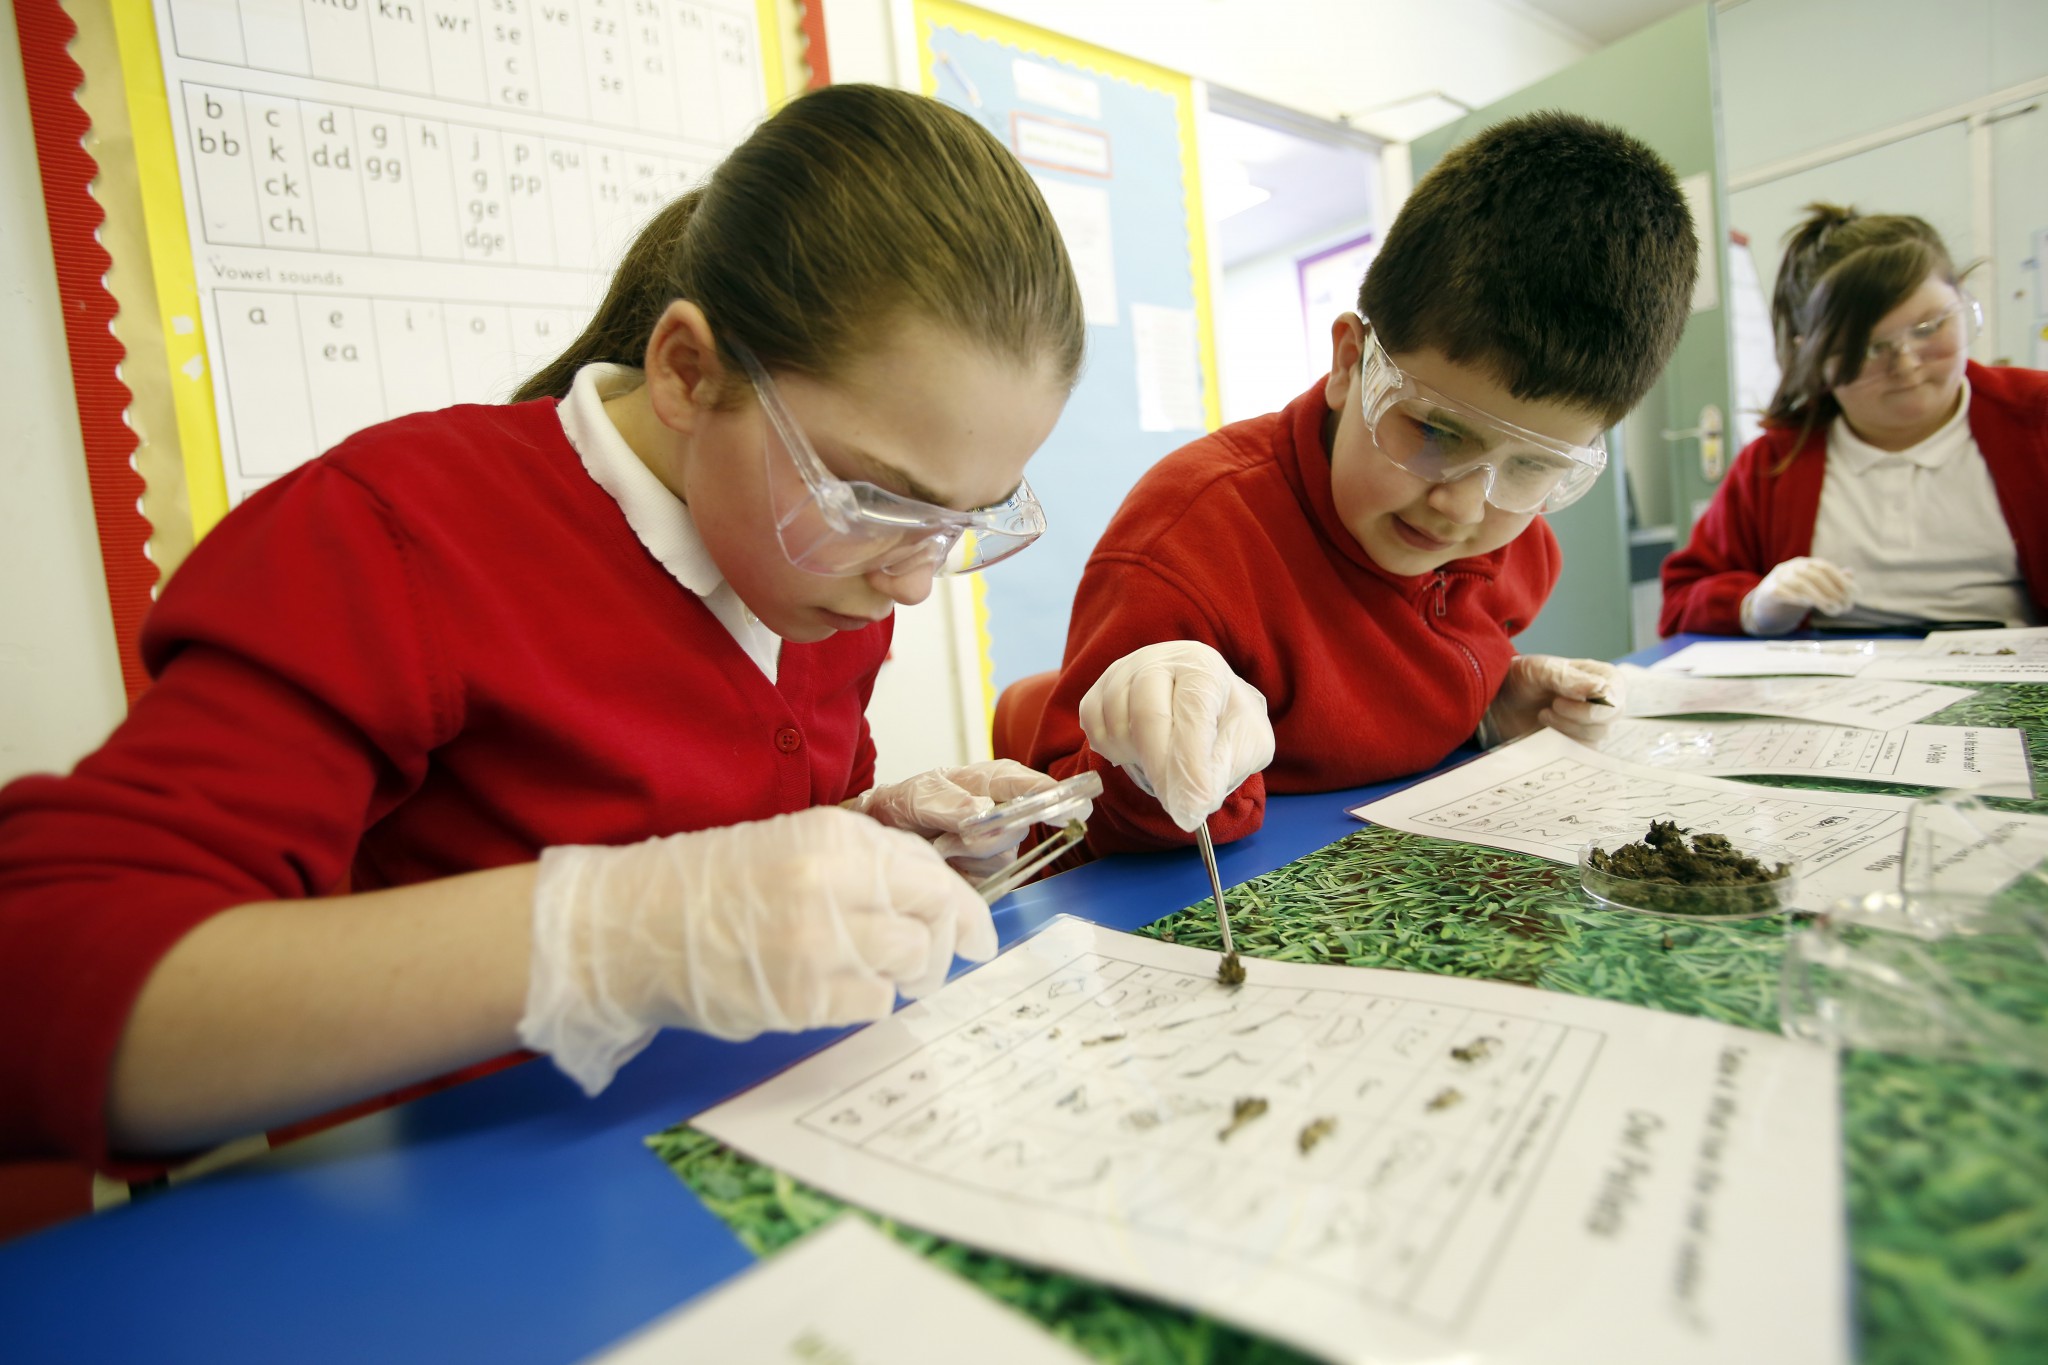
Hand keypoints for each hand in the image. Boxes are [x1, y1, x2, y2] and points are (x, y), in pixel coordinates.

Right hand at [518, 806, 995, 1093]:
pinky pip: (871, 1005)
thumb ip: (864, 865)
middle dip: (939, 947)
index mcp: (835, 837)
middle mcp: (833, 884)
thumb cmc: (710, 884)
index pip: (931, 874)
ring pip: (910, 966)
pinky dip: (863, 1002)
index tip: (978, 936)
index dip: (966, 911)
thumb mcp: (794, 845)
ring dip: (902, 977)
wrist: (631, 924)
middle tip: (926, 963)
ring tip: (866, 974)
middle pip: (932, 922)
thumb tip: (936, 900)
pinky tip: (831, 991)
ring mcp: (817, 945)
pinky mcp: (800, 998)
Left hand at [848, 760, 1089, 877]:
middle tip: (948, 838)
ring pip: (1004, 857)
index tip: (1069, 808)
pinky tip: (947, 862)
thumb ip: (947, 802)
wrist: (883, 833)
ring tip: (939, 845)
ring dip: (967, 856)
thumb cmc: (903, 804)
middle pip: (1019, 829)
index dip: (1054, 797)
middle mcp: (1005, 809)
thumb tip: (983, 809)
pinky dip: (963, 874)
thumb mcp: (916, 797)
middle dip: (984, 838)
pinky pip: (990, 879)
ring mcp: (1000, 842)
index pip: (1032, 787)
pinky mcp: (991, 871)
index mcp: (993, 781)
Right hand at [1078, 641, 1273, 831]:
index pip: (1192, 715)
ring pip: (1116, 726)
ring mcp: (1122, 672)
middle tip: (1177, 807)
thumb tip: (1195, 801)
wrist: (1197, 699)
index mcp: (1202, 666)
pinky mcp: (1097, 689)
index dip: (1192, 766)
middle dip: (1161, 769)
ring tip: (1164, 765)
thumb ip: (1226, 766)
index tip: (1194, 808)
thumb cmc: (1224, 720)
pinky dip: (1112, 750)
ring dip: (1138, 760)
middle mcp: (1158, 660)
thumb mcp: (1247, 742)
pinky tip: (1137, 752)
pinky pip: (1093, 727)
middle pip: (1146, 716)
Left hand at [1485, 655, 1624, 745]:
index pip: (1615, 694)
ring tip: (1542, 715)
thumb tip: (1601, 689)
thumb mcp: (1539, 670)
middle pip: (1608, 718)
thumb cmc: (1523, 678)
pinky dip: (1562, 746)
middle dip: (1577, 716)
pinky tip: (1544, 734)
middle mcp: (1603, 702)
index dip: (1592, 703)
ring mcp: (1592, 725)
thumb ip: (1567, 677)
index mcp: (1602, 677)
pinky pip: (1582, 754)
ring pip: (1595, 736)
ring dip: (1565, 728)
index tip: (1558, 701)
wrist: (1500, 702)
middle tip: (1549, 707)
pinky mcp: (1578, 744)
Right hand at [1742, 556, 1855, 635]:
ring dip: (1818, 596)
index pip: (1824, 567)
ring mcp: (1778, 577)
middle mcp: (1791, 567)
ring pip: (1800, 583)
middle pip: (1814, 575)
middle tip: (1843, 606)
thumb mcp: (1815, 585)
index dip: (1840, 580)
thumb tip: (1850, 574)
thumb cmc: (1796, 593)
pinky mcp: (1768, 590)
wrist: (1766, 600)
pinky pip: (1783, 592)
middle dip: (1832, 591)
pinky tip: (1808, 605)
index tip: (1853, 594)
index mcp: (1805, 563)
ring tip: (1830, 608)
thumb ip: (1832, 579)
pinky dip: (1796, 597)